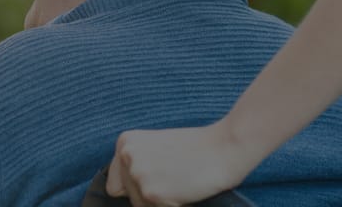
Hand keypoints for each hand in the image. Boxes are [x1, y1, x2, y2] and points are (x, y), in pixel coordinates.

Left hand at [106, 123, 252, 206]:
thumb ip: (139, 163)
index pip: (115, 183)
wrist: (226, 147)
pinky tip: (185, 190)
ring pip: (141, 206)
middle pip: (127, 197)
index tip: (156, 180)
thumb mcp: (158, 146)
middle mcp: (127, 157)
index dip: (135, 187)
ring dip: (160, 201)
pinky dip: (172, 205)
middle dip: (149, 194)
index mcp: (126, 142)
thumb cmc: (199, 147)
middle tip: (174, 177)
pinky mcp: (151, 193)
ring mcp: (137, 175)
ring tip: (180, 182)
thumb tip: (121, 191)